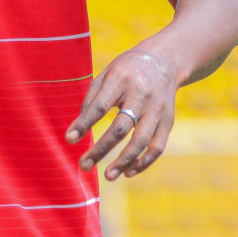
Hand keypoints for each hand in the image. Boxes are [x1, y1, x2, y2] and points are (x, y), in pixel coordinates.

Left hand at [66, 49, 176, 179]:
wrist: (164, 60)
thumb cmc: (126, 71)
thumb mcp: (106, 74)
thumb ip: (92, 98)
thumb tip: (79, 127)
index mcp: (121, 79)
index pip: (100, 106)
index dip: (84, 124)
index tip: (69, 140)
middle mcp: (141, 95)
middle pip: (120, 127)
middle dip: (101, 149)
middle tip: (83, 165)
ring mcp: (157, 109)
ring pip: (141, 141)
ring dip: (124, 161)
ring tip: (108, 176)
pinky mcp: (168, 121)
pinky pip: (157, 146)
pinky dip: (144, 162)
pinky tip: (128, 172)